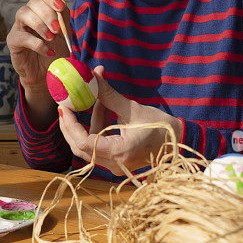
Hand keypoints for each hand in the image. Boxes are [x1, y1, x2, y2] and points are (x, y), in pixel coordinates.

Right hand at [6, 0, 70, 90]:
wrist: (49, 73)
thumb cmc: (57, 51)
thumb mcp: (65, 32)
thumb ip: (63, 14)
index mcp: (43, 8)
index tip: (61, 6)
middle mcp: (29, 14)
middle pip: (33, 2)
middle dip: (48, 13)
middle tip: (58, 29)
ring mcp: (19, 26)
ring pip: (24, 14)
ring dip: (40, 25)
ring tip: (51, 38)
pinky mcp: (13, 41)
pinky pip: (22, 37)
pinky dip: (37, 44)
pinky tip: (48, 51)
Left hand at [58, 67, 182, 174]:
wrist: (177, 142)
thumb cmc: (160, 126)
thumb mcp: (132, 109)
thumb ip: (108, 95)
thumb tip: (92, 76)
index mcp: (119, 152)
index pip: (83, 142)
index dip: (70, 124)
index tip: (64, 106)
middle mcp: (114, 164)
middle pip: (79, 148)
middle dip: (70, 126)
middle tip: (65, 106)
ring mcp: (114, 166)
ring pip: (87, 146)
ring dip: (84, 124)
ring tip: (90, 100)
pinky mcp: (115, 162)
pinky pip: (97, 146)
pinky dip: (95, 129)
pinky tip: (101, 110)